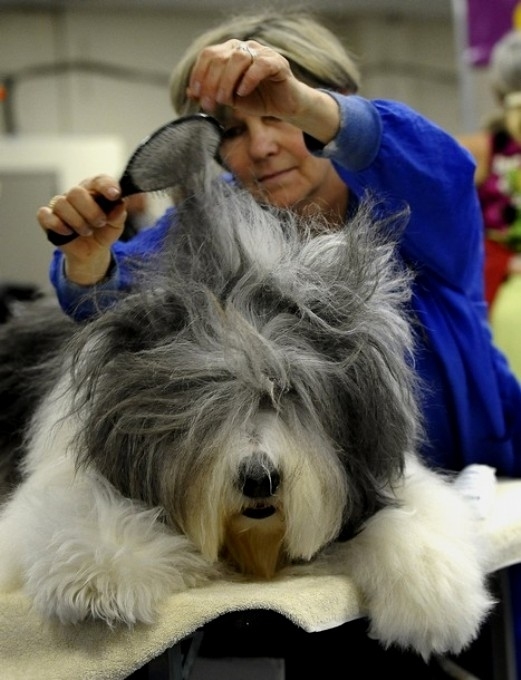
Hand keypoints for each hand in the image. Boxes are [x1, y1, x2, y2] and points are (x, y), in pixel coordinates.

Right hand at [37, 175, 126, 285]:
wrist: (92, 251)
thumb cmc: (103, 232)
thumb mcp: (116, 225)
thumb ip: (118, 214)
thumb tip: (119, 205)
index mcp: (94, 191)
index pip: (98, 181)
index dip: (106, 185)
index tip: (114, 195)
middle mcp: (75, 195)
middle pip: (76, 192)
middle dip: (90, 211)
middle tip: (100, 223)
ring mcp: (60, 205)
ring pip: (61, 204)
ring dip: (77, 221)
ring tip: (87, 232)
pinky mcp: (48, 218)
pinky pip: (44, 215)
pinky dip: (57, 225)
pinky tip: (68, 232)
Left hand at [187, 39, 339, 143]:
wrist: (284, 106)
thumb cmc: (257, 99)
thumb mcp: (230, 98)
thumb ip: (212, 92)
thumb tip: (190, 91)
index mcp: (230, 53)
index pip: (208, 55)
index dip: (199, 74)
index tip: (196, 94)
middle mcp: (244, 47)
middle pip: (220, 57)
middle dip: (210, 82)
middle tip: (209, 104)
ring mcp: (261, 52)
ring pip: (237, 58)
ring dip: (226, 81)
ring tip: (224, 100)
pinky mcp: (276, 62)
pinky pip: (259, 65)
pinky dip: (247, 79)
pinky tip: (242, 93)